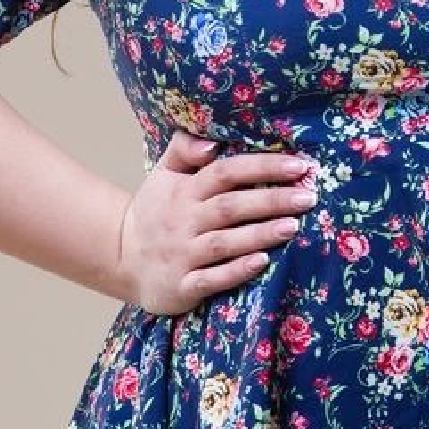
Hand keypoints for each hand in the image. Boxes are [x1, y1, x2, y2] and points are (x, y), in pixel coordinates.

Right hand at [117, 126, 318, 315]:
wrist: (121, 257)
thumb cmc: (155, 211)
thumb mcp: (163, 174)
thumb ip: (184, 149)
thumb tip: (210, 142)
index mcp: (184, 191)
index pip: (226, 172)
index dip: (262, 167)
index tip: (299, 165)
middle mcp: (184, 221)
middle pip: (231, 206)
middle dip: (271, 200)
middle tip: (308, 197)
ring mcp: (182, 254)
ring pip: (225, 243)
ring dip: (260, 234)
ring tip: (294, 226)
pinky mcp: (181, 286)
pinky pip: (211, 279)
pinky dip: (236, 271)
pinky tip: (262, 262)